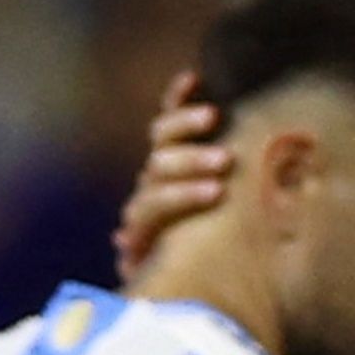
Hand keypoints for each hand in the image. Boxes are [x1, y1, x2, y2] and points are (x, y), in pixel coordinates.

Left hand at [111, 70, 231, 281]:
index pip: (154, 204)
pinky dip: (177, 96)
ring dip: (186, 126)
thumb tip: (129, 260)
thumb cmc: (188, 270)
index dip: (182, 196)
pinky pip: (169, 112)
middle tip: (225, 160)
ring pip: (161, 137)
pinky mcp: (171, 141)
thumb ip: (159, 272)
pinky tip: (193, 78)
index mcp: (146, 223)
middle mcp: (148, 188)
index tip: (219, 193)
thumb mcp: (172, 277)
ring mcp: (158, 162)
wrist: (180, 254)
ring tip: (214, 116)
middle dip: (191, 161)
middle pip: (159, 167)